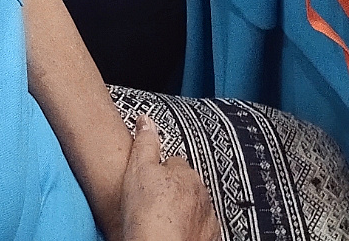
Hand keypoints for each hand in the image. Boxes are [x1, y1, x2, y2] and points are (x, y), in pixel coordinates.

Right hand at [119, 115, 219, 240]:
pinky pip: (201, 229)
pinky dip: (191, 230)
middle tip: (152, 204)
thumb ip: (145, 143)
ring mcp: (208, 218)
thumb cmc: (147, 216)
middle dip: (173, 191)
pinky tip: (175, 234)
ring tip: (162, 221)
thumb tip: (146, 120)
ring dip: (183, 211)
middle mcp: (202, 194)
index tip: (148, 184)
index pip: (174, 163)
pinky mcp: (211, 239)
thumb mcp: (138, 171)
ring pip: (195, 207)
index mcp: (186, 174)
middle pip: (186, 185)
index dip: (158, 173)